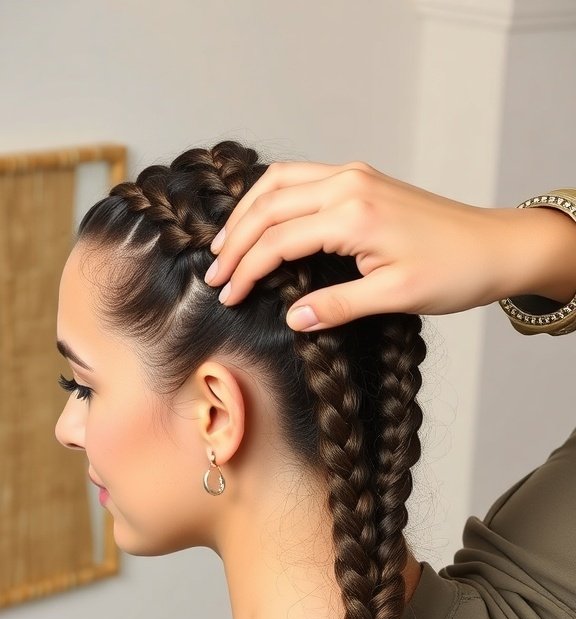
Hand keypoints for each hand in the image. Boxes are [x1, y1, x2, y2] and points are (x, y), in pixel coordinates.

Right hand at [204, 160, 548, 328]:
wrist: (494, 246)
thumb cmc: (452, 272)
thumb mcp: (394, 298)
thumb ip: (338, 306)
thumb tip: (293, 318)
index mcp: (353, 215)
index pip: (279, 240)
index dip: (247, 270)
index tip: (227, 296)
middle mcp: (348, 184)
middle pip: (269, 205)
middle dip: (235, 240)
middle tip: (213, 274)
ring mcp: (354, 176)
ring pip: (279, 182)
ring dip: (247, 212)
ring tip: (225, 245)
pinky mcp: (360, 179)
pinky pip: (300, 178)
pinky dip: (271, 197)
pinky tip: (260, 219)